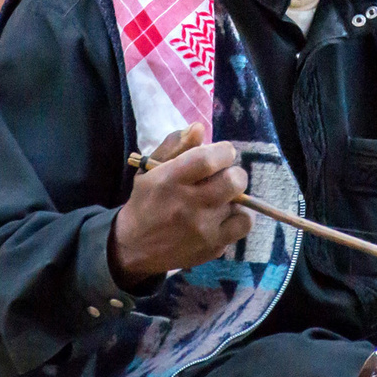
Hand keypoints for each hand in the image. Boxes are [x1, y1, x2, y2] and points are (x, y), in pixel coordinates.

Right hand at [109, 125, 252, 286]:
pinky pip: (242, 225)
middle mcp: (188, 205)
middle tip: (223, 177)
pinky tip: (225, 216)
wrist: (134, 247)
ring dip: (236, 198)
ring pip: (242, 204)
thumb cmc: (146, 201)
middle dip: (234, 173)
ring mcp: (203, 230)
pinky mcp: (213, 247)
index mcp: (170, 180)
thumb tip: (199, 128)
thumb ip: (175, 145)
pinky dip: (239, 218)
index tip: (222, 154)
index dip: (224, 152)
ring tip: (223, 199)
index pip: (209, 159)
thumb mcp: (150, 169)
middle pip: (233, 181)